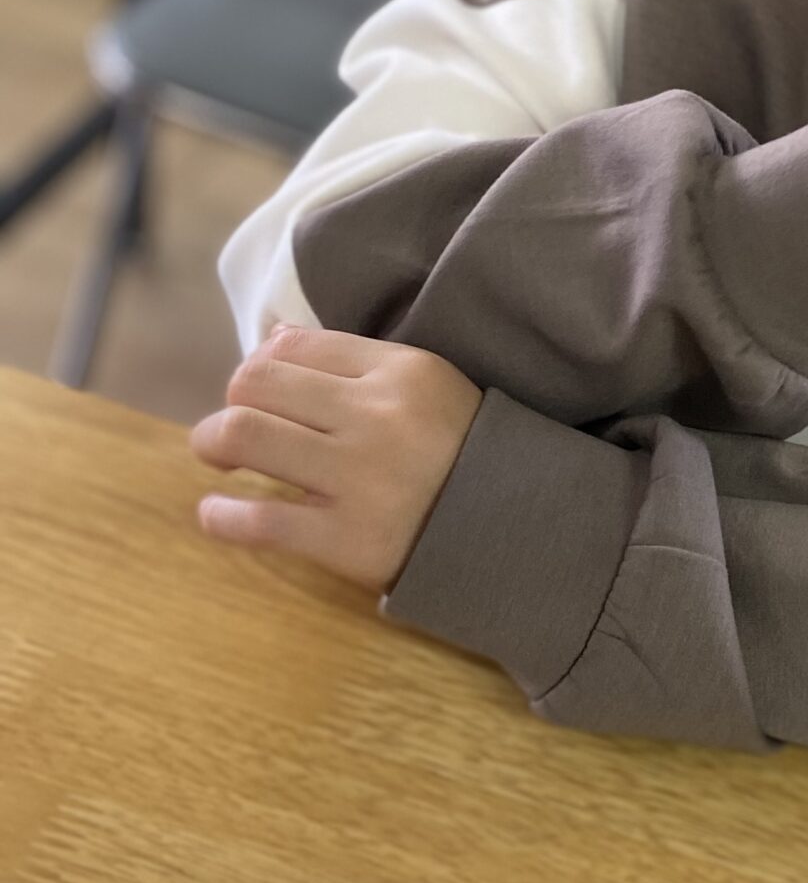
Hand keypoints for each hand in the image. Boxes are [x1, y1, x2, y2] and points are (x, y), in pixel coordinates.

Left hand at [192, 325, 480, 592]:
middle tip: (232, 429)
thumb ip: (352, 361)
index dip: (261, 367)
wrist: (520, 533)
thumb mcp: (427, 386)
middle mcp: (375, 418)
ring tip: (218, 459)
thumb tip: (270, 342)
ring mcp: (359, 480)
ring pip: (243, 436)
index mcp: (400, 373)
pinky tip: (215, 514)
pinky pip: (259, 519)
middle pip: (254, 384)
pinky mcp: (347, 540)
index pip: (294, 347)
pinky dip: (221, 516)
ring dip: (213, 444)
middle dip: (231, 403)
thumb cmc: (465, 454)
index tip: (263, 393)